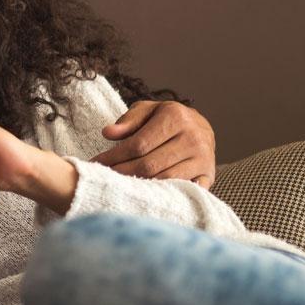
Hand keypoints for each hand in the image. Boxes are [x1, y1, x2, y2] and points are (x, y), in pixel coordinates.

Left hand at [96, 100, 215, 187]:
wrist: (200, 127)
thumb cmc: (165, 118)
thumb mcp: (147, 110)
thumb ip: (128, 120)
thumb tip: (108, 133)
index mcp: (176, 117)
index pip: (138, 144)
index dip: (114, 156)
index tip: (96, 163)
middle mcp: (193, 138)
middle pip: (149, 164)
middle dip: (122, 172)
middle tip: (104, 177)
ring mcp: (203, 158)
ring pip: (164, 179)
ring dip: (139, 185)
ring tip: (119, 184)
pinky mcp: (209, 175)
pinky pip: (183, 189)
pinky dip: (163, 194)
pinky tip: (145, 193)